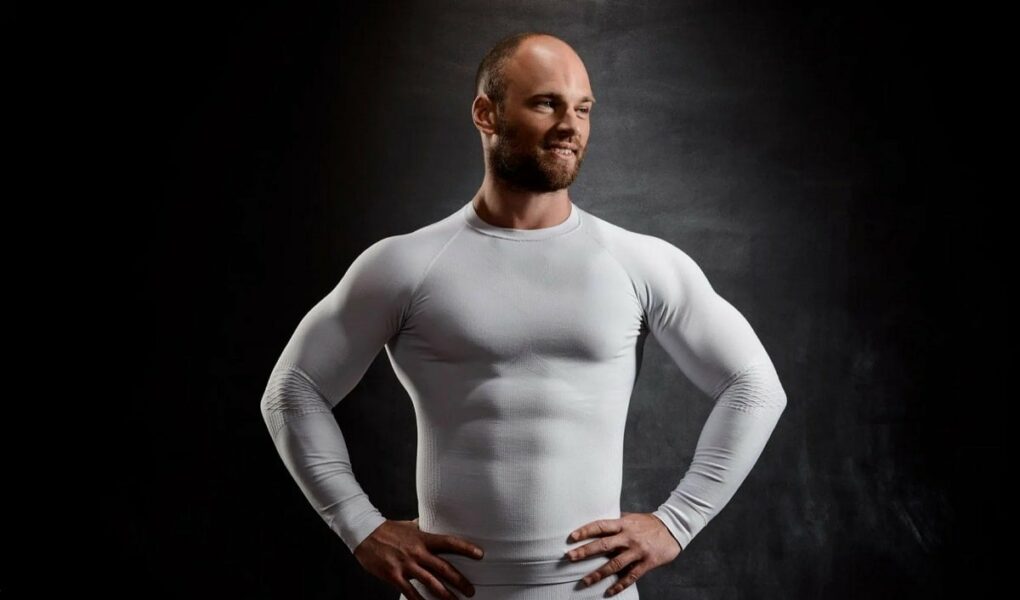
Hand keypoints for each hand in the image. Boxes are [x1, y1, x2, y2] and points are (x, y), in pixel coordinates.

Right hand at [353, 517, 484, 599]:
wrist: (364, 533)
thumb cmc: (388, 530)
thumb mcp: (408, 525)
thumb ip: (421, 527)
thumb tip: (430, 522)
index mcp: (423, 538)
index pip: (449, 542)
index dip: (466, 548)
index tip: (480, 555)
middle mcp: (418, 552)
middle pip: (444, 568)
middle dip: (460, 581)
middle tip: (471, 591)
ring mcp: (406, 564)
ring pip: (430, 583)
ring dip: (445, 595)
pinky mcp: (394, 575)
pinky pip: (410, 592)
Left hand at [564, 512, 682, 596]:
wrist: (673, 528)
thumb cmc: (649, 523)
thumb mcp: (632, 517)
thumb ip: (616, 522)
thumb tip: (598, 524)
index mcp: (623, 524)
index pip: (600, 526)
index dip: (585, 531)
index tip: (571, 537)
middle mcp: (629, 537)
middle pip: (603, 545)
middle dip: (585, 551)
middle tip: (569, 557)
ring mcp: (638, 551)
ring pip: (615, 564)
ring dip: (598, 573)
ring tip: (584, 581)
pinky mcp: (647, 563)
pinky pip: (631, 576)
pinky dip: (619, 586)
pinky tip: (608, 592)